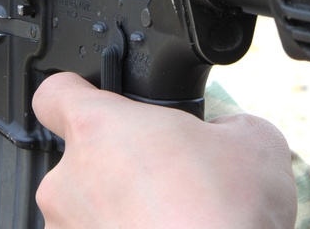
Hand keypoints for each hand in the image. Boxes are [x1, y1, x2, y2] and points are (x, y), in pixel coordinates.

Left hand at [33, 73, 296, 228]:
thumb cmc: (225, 217)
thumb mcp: (254, 142)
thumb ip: (225, 125)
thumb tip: (224, 136)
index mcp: (98, 130)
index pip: (54, 94)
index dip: (75, 95)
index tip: (97, 104)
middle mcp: (67, 183)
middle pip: (79, 162)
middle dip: (118, 170)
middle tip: (167, 182)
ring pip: (87, 213)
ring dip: (119, 216)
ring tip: (173, 223)